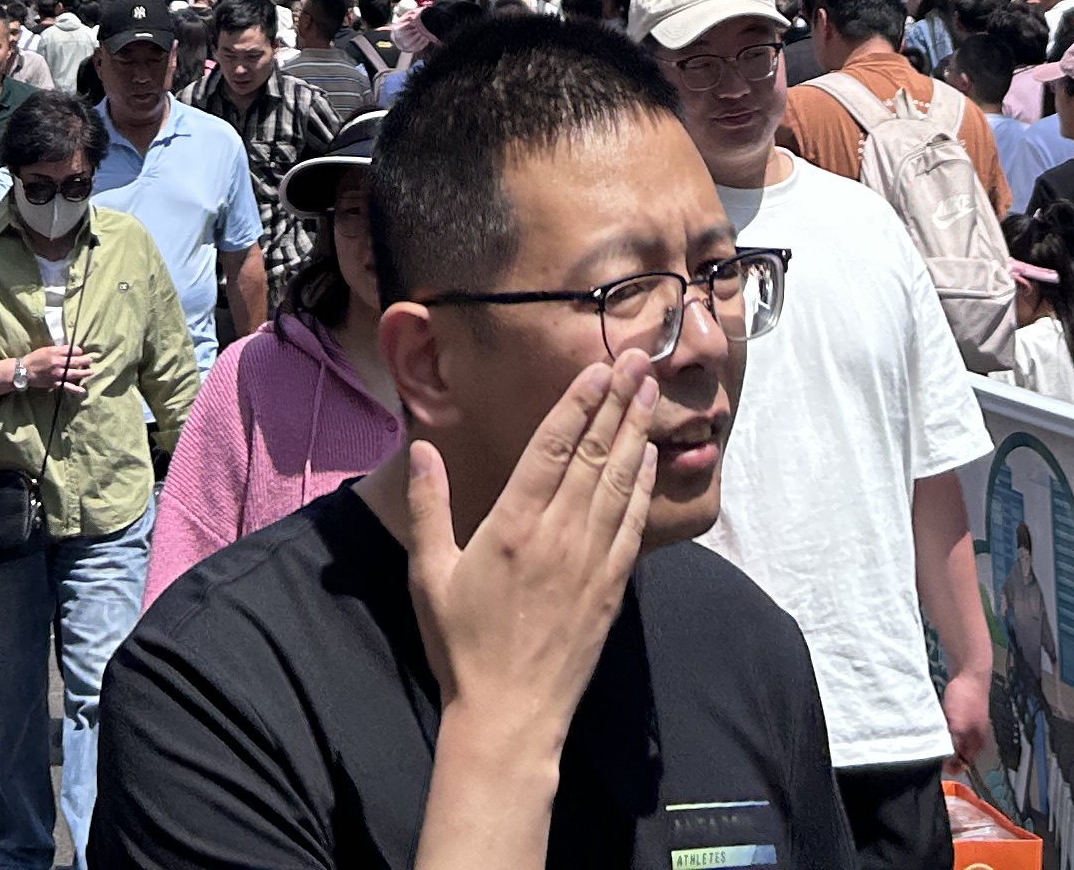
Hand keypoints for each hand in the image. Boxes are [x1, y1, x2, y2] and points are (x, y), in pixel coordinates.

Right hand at [14, 342, 89, 394]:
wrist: (24, 371)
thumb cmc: (35, 358)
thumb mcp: (47, 349)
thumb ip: (59, 349)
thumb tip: (71, 350)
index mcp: (56, 352)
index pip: (73, 350)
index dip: (79, 351)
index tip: (80, 352)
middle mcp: (58, 363)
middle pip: (76, 361)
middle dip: (85, 361)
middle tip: (90, 361)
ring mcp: (58, 374)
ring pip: (74, 373)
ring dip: (84, 373)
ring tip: (90, 372)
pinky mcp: (55, 383)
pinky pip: (67, 386)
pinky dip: (75, 389)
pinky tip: (82, 390)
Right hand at [403, 355, 658, 759]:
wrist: (509, 716)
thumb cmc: (461, 646)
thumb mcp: (429, 574)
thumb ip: (427, 507)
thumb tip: (422, 449)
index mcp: (511, 525)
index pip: (552, 447)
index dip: (578, 402)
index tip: (598, 368)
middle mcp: (557, 535)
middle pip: (595, 453)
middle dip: (618, 401)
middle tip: (640, 358)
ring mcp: (590, 560)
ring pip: (620, 481)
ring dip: (637, 432)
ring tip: (651, 392)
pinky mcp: (611, 587)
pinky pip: (633, 524)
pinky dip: (644, 485)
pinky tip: (650, 459)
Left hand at [941, 658, 993, 767]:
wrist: (969, 671)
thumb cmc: (965, 700)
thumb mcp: (958, 727)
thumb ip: (953, 744)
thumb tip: (946, 760)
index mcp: (977, 742)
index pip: (964, 763)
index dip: (951, 766)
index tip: (935, 766)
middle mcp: (975, 734)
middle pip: (960, 751)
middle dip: (946, 753)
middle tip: (930, 752)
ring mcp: (970, 721)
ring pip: (955, 737)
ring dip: (943, 739)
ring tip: (930, 738)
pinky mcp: (963, 709)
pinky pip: (951, 724)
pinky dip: (943, 726)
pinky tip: (934, 722)